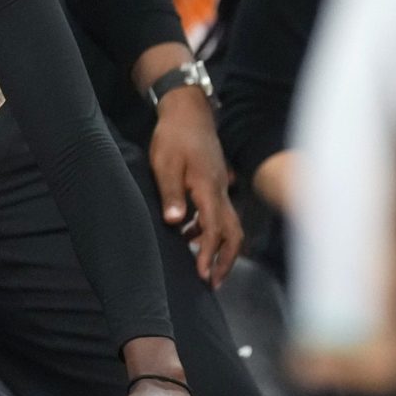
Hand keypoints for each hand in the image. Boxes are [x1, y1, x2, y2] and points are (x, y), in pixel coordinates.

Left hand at [148, 84, 241, 285]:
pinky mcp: (214, 184)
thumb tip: (175, 222)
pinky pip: (219, 214)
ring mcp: (220, 187)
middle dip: (224, 260)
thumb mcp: (164, 164)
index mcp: (208, 188)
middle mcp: (220, 191)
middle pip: (231, 233)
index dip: (209, 254)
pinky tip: (191, 237)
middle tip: (213, 283)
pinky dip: (209, 230)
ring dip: (219, 248)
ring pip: (228, 224)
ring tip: (205, 268)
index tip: (203, 275)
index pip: (214, 229)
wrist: (187, 112)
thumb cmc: (173, 136)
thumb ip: (170, 193)